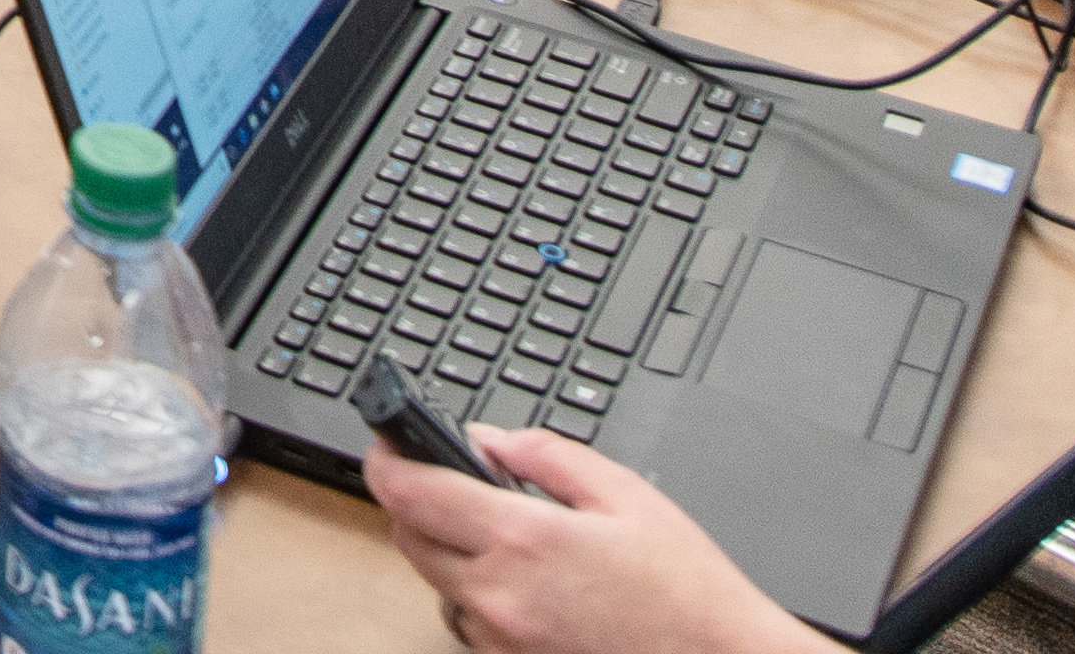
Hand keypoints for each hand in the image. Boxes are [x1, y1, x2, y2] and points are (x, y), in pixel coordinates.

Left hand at [368, 423, 823, 653]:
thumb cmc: (686, 590)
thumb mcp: (624, 493)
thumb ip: (545, 454)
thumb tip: (490, 439)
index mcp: (522, 541)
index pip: (409, 493)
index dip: (388, 458)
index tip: (388, 441)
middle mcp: (500, 595)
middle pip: (408, 537)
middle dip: (416, 500)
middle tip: (452, 478)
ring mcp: (504, 638)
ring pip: (436, 581)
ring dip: (447, 548)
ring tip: (503, 530)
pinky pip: (470, 619)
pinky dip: (477, 591)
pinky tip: (525, 577)